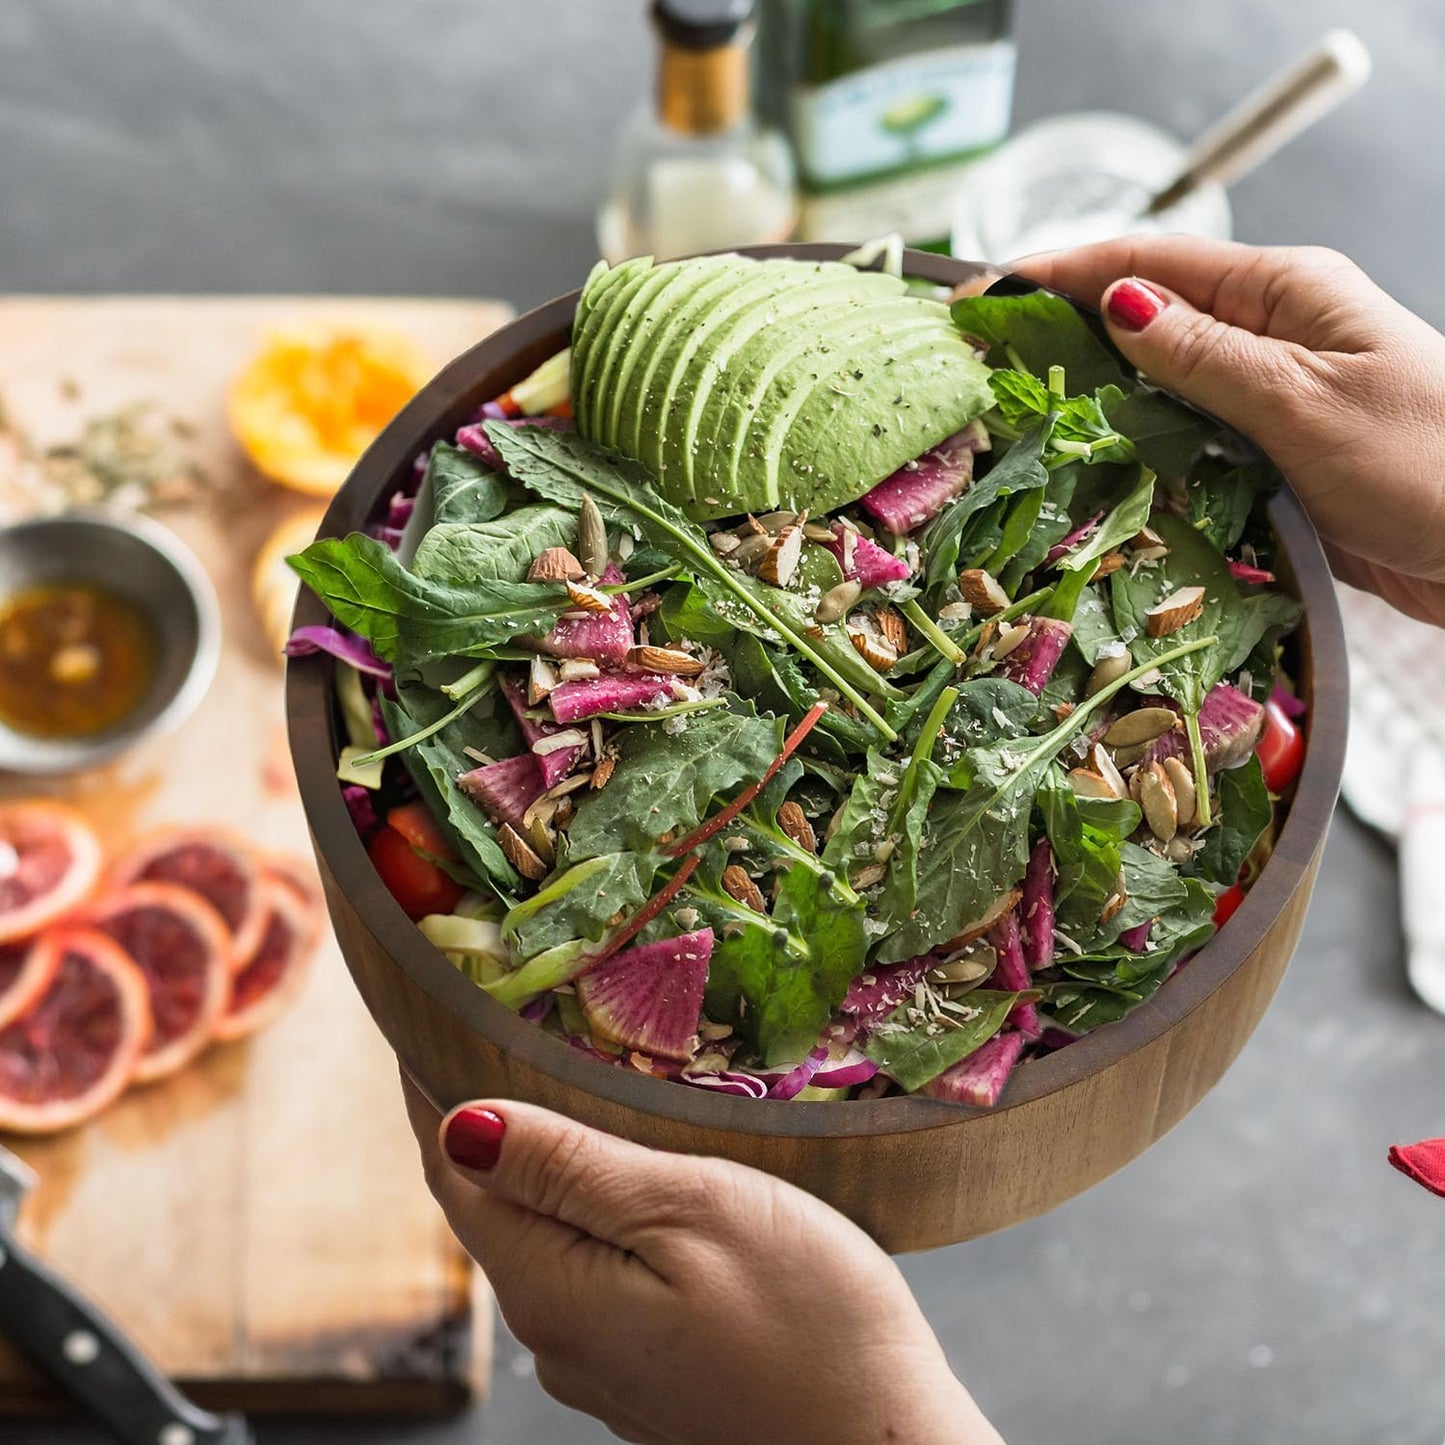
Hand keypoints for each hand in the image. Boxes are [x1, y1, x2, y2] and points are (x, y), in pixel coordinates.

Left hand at [401, 1073, 1000, 1444]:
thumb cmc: (811, 1325)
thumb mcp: (690, 1211)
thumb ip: (570, 1169)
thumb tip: (459, 1124)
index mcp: (550, 1288)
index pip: (453, 1170)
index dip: (434, 1088)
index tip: (435, 1012)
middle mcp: (556, 1334)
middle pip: (494, 1203)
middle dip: (492, 1116)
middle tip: (512, 1022)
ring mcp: (603, 1360)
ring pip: (548, 1234)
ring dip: (550, 1161)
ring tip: (581, 1078)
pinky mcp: (650, 1369)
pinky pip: (594, 1268)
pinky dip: (596, 1208)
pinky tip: (640, 1173)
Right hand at [1012, 237, 1444, 627]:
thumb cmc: (1427, 462)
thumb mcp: (1302, 400)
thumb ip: (1203, 354)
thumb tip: (1116, 302)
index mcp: (1285, 291)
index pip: (1150, 260)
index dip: (1058, 271)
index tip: (983, 290)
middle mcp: (1274, 333)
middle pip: (1148, 316)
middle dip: (1063, 331)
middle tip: (983, 364)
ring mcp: (1273, 392)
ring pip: (1161, 382)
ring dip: (1096, 393)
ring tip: (1016, 415)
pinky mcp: (1273, 449)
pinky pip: (1187, 434)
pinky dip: (1137, 444)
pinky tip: (1093, 463)